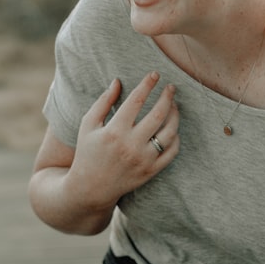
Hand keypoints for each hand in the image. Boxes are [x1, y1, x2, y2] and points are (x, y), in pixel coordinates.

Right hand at [68, 71, 178, 210]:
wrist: (90, 189)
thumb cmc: (88, 152)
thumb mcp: (88, 125)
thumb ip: (103, 102)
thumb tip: (118, 81)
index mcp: (114, 131)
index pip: (137, 100)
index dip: (148, 84)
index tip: (155, 74)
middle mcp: (131, 145)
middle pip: (158, 114)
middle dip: (167, 96)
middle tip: (171, 87)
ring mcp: (143, 160)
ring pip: (170, 132)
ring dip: (175, 114)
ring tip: (174, 104)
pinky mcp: (151, 171)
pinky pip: (172, 151)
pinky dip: (176, 137)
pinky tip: (172, 127)